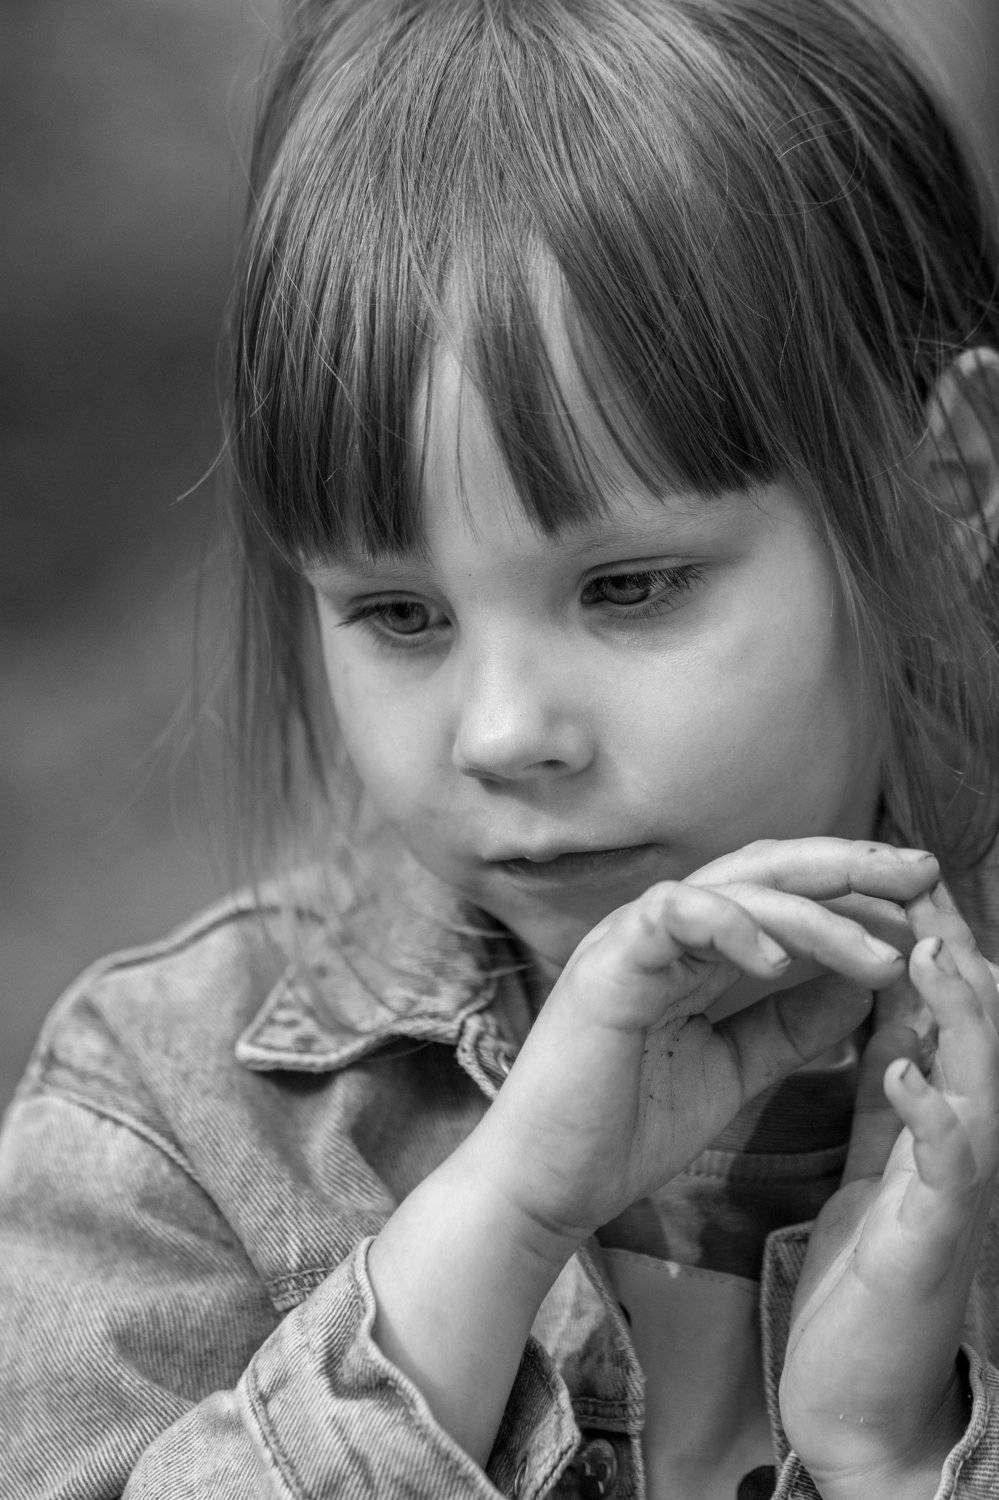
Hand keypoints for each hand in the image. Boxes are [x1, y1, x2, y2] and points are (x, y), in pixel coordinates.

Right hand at [469, 837, 939, 1265]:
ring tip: (879, 954)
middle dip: (850, 867)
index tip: (923, 898)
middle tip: (923, 871)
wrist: (550, 1182)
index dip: (852, 889)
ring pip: (735, 888)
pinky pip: (675, 917)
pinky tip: (780, 957)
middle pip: (766, 868)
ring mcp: (631, 937)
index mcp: (693, 948)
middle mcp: (664, 928)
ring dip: (816, 914)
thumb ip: (792, 1021)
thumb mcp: (736, 1067)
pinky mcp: (606, 963)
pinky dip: (732, 926)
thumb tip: (865, 977)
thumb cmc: (628, 1126)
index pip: (782, 893)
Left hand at [780, 883, 998, 1499]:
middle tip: (915, 877)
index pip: (936, 1008)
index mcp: (937, 1113)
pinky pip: (944, 1163)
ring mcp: (958, 1184)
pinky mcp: (935, 1233)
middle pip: (971, 1025)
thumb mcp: (879, 1154)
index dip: (918, 936)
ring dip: (955, 1010)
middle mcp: (962, 1137)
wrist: (862, 1391)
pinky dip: (928, 1109)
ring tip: (928, 947)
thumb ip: (888, 1081)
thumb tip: (883, 1000)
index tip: (884, 871)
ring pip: (977, 1077)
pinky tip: (899, 1067)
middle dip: (949, 948)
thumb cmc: (870, 1268)